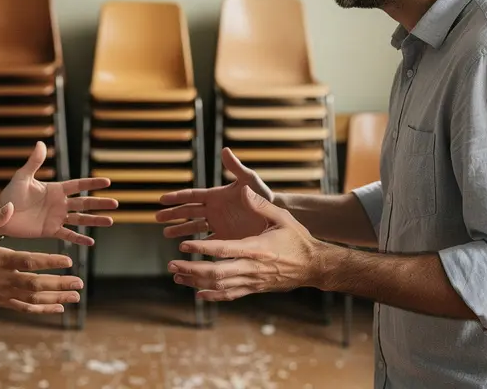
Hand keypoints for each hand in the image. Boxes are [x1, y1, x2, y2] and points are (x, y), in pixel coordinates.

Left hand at [0, 142, 117, 244]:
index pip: (78, 185)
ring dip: (95, 220)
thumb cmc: (11, 194)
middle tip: (116, 204)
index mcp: (55, 189)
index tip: (107, 182)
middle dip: (100, 203)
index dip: (92, 183)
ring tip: (110, 221)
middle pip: (84, 203)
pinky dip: (79, 238)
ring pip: (80, 219)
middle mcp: (59, 203)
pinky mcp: (50, 230)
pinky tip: (91, 241)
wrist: (1, 215)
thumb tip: (40, 143)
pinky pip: (68, 234)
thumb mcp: (23, 177)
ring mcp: (56, 217)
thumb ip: (34, 162)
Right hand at [0, 201, 83, 313]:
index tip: (68, 261)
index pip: (28, 261)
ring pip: (34, 299)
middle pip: (36, 284)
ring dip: (56, 298)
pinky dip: (43, 309)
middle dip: (59, 284)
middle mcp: (2, 279)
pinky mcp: (1, 301)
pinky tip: (59, 307)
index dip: (49, 262)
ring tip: (76, 296)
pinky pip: (25, 308)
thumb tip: (12, 205)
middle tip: (79, 283)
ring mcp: (2, 292)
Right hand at [156, 148, 273, 239]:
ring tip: (165, 233)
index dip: (177, 197)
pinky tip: (185, 249)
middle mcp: (214, 209)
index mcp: (216, 195)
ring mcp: (218, 224)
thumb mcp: (249, 180)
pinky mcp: (225, 237)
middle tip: (157, 217)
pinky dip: (196, 245)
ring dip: (180, 229)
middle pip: (188, 211)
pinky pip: (207, 242)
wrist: (276, 215)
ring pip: (194, 227)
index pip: (192, 196)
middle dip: (172, 214)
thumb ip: (236, 168)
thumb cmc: (263, 195)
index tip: (161, 199)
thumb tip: (225, 150)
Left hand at [167, 192, 322, 301]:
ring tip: (177, 276)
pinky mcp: (255, 289)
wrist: (314, 266)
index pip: (223, 250)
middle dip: (192, 269)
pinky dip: (213, 296)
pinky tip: (199, 294)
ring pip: (220, 286)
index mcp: (256, 248)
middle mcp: (252, 268)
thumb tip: (242, 190)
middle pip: (216, 273)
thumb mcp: (281, 216)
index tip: (183, 246)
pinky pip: (230, 295)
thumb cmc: (297, 239)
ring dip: (196, 282)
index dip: (201, 249)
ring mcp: (252, 281)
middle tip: (172, 264)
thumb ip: (260, 204)